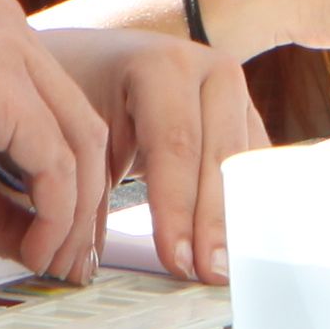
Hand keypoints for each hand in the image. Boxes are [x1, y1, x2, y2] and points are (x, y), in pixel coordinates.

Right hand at [0, 0, 115, 280]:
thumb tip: (33, 245)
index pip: (60, 110)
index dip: (72, 178)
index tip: (64, 232)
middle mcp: (12, 32)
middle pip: (81, 125)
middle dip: (85, 203)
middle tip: (73, 260)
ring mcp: (11, 52)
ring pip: (80, 144)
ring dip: (74, 216)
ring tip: (55, 264)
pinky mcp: (2, 87)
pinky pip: (54, 161)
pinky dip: (54, 212)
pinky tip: (37, 246)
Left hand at [42, 29, 272, 283]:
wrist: (99, 55)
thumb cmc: (80, 90)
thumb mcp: (75, 129)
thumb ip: (88, 187)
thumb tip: (88, 260)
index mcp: (163, 64)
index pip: (175, 145)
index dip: (178, 207)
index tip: (176, 259)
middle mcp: (211, 71)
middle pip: (221, 157)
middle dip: (214, 222)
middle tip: (208, 273)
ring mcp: (237, 93)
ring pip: (246, 164)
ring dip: (234, 219)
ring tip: (223, 268)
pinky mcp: (247, 117)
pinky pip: (254, 166)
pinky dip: (245, 205)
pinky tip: (236, 244)